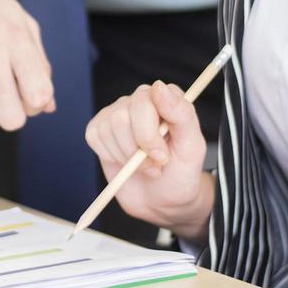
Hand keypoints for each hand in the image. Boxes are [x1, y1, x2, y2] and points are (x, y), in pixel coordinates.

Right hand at [84, 81, 212, 238]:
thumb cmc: (180, 173)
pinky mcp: (99, 129)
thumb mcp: (192, 147)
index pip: (148, 97)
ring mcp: (118, 113)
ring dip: (127, 157)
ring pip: (109, 128)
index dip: (150, 132)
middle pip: (123, 116)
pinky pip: (95, 136)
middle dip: (139, 149)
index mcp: (166, 99)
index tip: (162, 156)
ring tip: (144, 166)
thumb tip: (158, 86)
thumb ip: (182, 114)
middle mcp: (140, 100)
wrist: (162, 201)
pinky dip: (110, 156)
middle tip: (156, 165)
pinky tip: (125, 163)